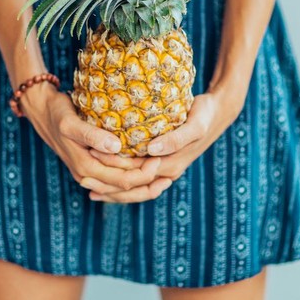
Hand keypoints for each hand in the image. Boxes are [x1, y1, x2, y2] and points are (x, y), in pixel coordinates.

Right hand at [20, 82, 164, 193]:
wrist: (42, 111)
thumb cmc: (58, 113)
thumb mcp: (71, 122)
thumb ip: (92, 135)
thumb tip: (116, 147)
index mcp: (86, 167)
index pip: (123, 180)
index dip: (145, 173)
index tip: (160, 159)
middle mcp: (88, 176)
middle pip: (126, 188)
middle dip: (148, 182)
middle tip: (170, 170)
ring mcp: (89, 174)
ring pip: (122, 189)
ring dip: (143, 186)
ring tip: (166, 177)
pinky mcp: (92, 166)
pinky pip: (116, 181)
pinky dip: (133, 180)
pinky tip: (148, 174)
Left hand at [87, 91, 242, 202]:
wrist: (218, 113)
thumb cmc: (205, 115)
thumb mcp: (195, 125)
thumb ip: (175, 139)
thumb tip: (151, 150)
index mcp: (171, 166)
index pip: (136, 177)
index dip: (113, 171)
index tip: (93, 158)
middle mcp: (165, 172)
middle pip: (131, 187)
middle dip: (107, 184)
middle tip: (82, 176)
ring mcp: (163, 168)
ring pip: (132, 186)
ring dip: (110, 187)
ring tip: (86, 183)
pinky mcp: (160, 161)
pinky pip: (137, 176)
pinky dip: (119, 179)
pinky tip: (103, 174)